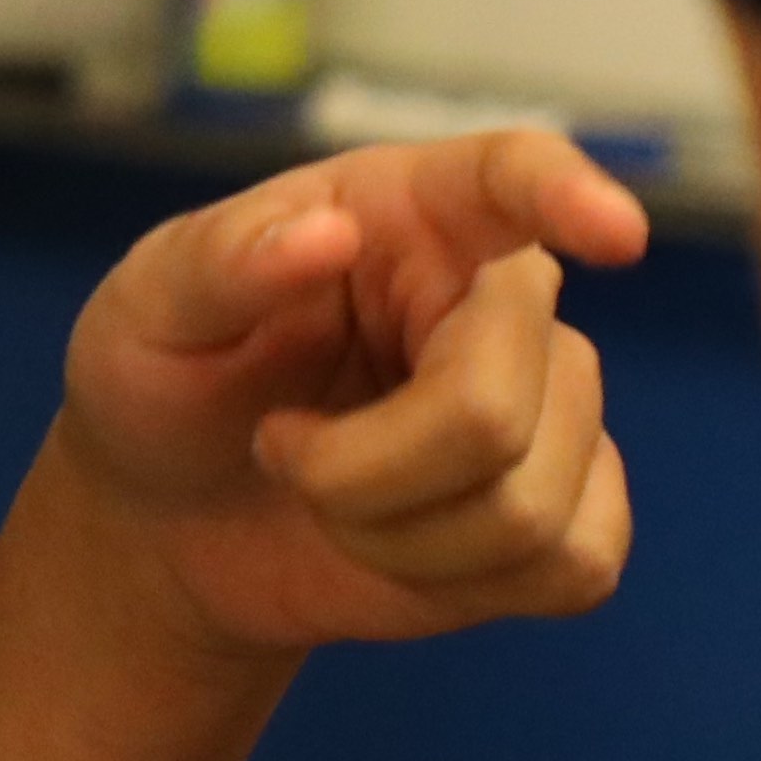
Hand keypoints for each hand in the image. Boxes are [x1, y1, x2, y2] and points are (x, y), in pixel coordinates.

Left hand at [55, 132, 653, 653]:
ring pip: (530, 505)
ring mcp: (550, 407)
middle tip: (279, 450)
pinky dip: (456, 583)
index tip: (616, 233)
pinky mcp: (569, 514)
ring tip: (326, 495)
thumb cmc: (162, 382)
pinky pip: (575, 568)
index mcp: (406, 212)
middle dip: (359, 471)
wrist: (169, 517)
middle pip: (495, 404)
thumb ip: (220, 263)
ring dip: (392, 536)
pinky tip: (392, 547)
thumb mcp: (144, 308)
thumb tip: (323, 233)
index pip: (512, 177)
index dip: (570, 196)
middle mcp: (498, 299)